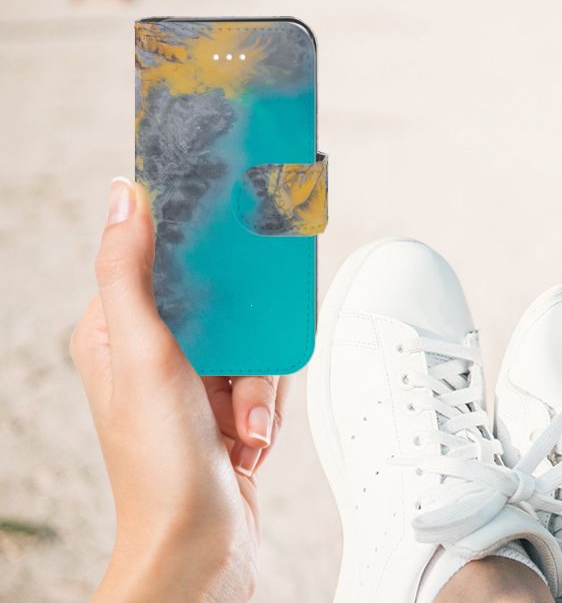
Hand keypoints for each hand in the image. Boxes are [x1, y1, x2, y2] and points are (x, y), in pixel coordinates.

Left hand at [70, 177, 286, 601]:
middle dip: (244, 341)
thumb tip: (124, 197)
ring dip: (258, 386)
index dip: (196, 246)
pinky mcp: (223, 406)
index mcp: (114, 330)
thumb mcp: (144, 354)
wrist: (200, 547)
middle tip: (241, 369)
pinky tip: (249, 440)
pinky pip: (264, 377)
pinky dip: (265, 408)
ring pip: (251, 340)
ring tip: (243, 425)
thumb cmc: (161, 464)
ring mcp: (191, 381)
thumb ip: (129, 273)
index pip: (157, 258)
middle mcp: (152, 352)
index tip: (230, 236)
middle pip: (220, 300)